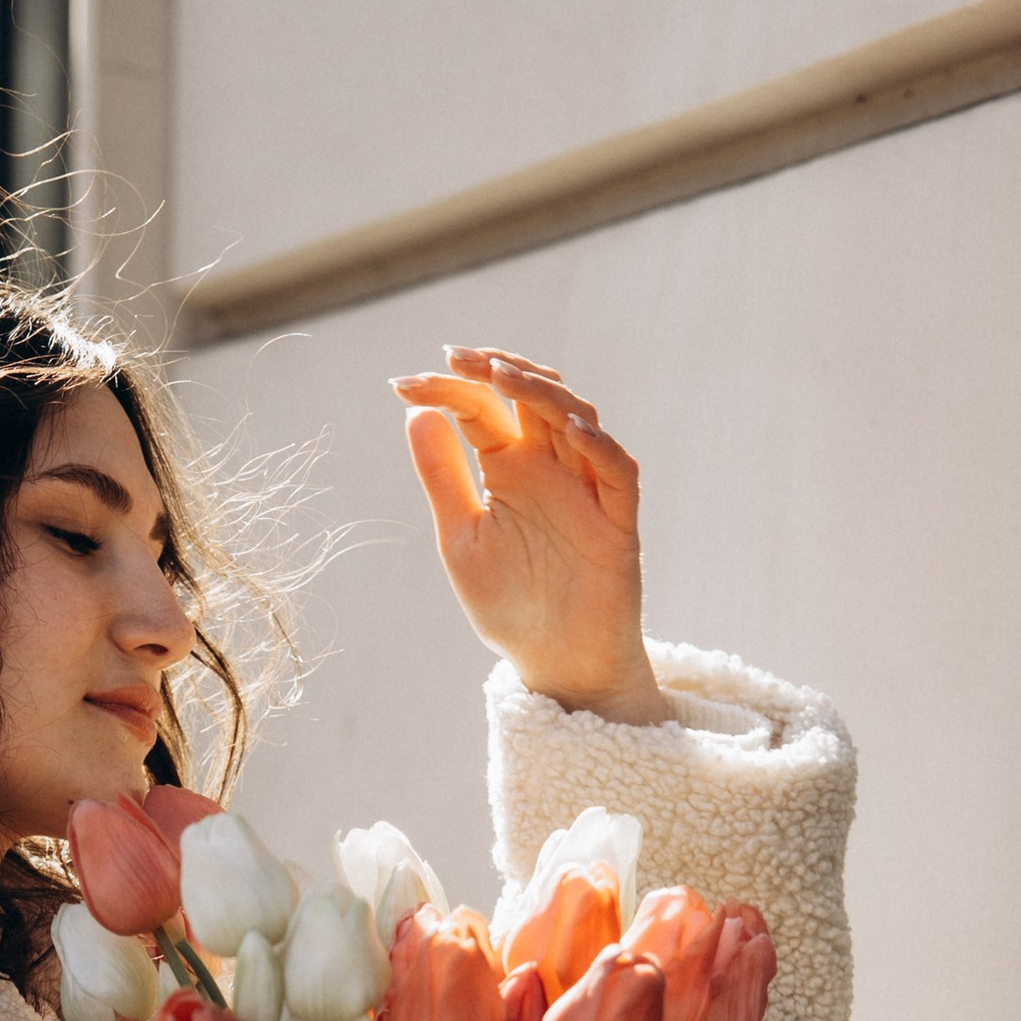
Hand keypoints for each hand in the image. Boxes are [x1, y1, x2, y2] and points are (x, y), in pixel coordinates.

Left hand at [393, 347, 674, 724]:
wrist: (554, 663)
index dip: (447, 389)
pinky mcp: (617, 522)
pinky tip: (568, 430)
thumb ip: (443, 477)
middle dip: (498, 370)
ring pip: (578, 419)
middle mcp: (550, 467)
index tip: (402, 385)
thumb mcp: (461, 537)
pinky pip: (617, 473)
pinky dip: (598, 447)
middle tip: (457, 357)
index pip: (481, 408)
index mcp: (509, 467)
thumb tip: (415, 413)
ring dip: (543, 393)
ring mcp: (587, 490)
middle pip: (533, 397)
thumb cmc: (509, 603)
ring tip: (503, 376)